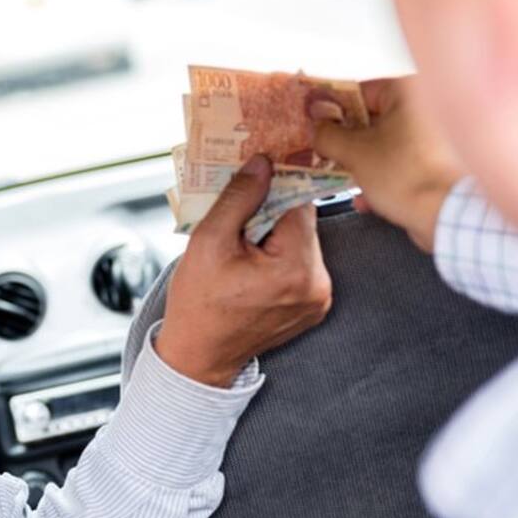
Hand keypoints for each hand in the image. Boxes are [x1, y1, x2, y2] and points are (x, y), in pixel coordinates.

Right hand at [156, 155, 332, 386]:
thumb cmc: (198, 303)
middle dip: (269, 213)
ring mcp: (319, 298)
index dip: (274, 185)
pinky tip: (251, 266)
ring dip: (274, 235)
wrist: (200, 354)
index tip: (256, 174)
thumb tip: (262, 163)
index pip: (298, 202)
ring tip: (240, 248)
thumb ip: (238, 198)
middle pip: (301, 222)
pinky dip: (279, 257)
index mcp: (296, 268)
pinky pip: (301, 264)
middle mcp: (318, 283)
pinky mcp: (314, 306)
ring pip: (300, 241)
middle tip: (236, 220)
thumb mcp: (208, 242)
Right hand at [311, 77, 464, 251]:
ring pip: (385, 142)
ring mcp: (435, 134)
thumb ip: (326, 134)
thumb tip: (316, 125)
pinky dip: (383, 174)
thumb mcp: (353, 152)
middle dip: (345, 140)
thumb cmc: (406, 174)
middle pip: (371, 117)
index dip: (330, 109)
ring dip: (361, 161)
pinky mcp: (440, 160)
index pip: (356, 91)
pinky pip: (402, 160)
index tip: (313, 122)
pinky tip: (366, 197)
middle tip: (323, 152)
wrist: (450, 215)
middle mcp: (425, 106)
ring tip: (341, 178)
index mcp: (407, 92)